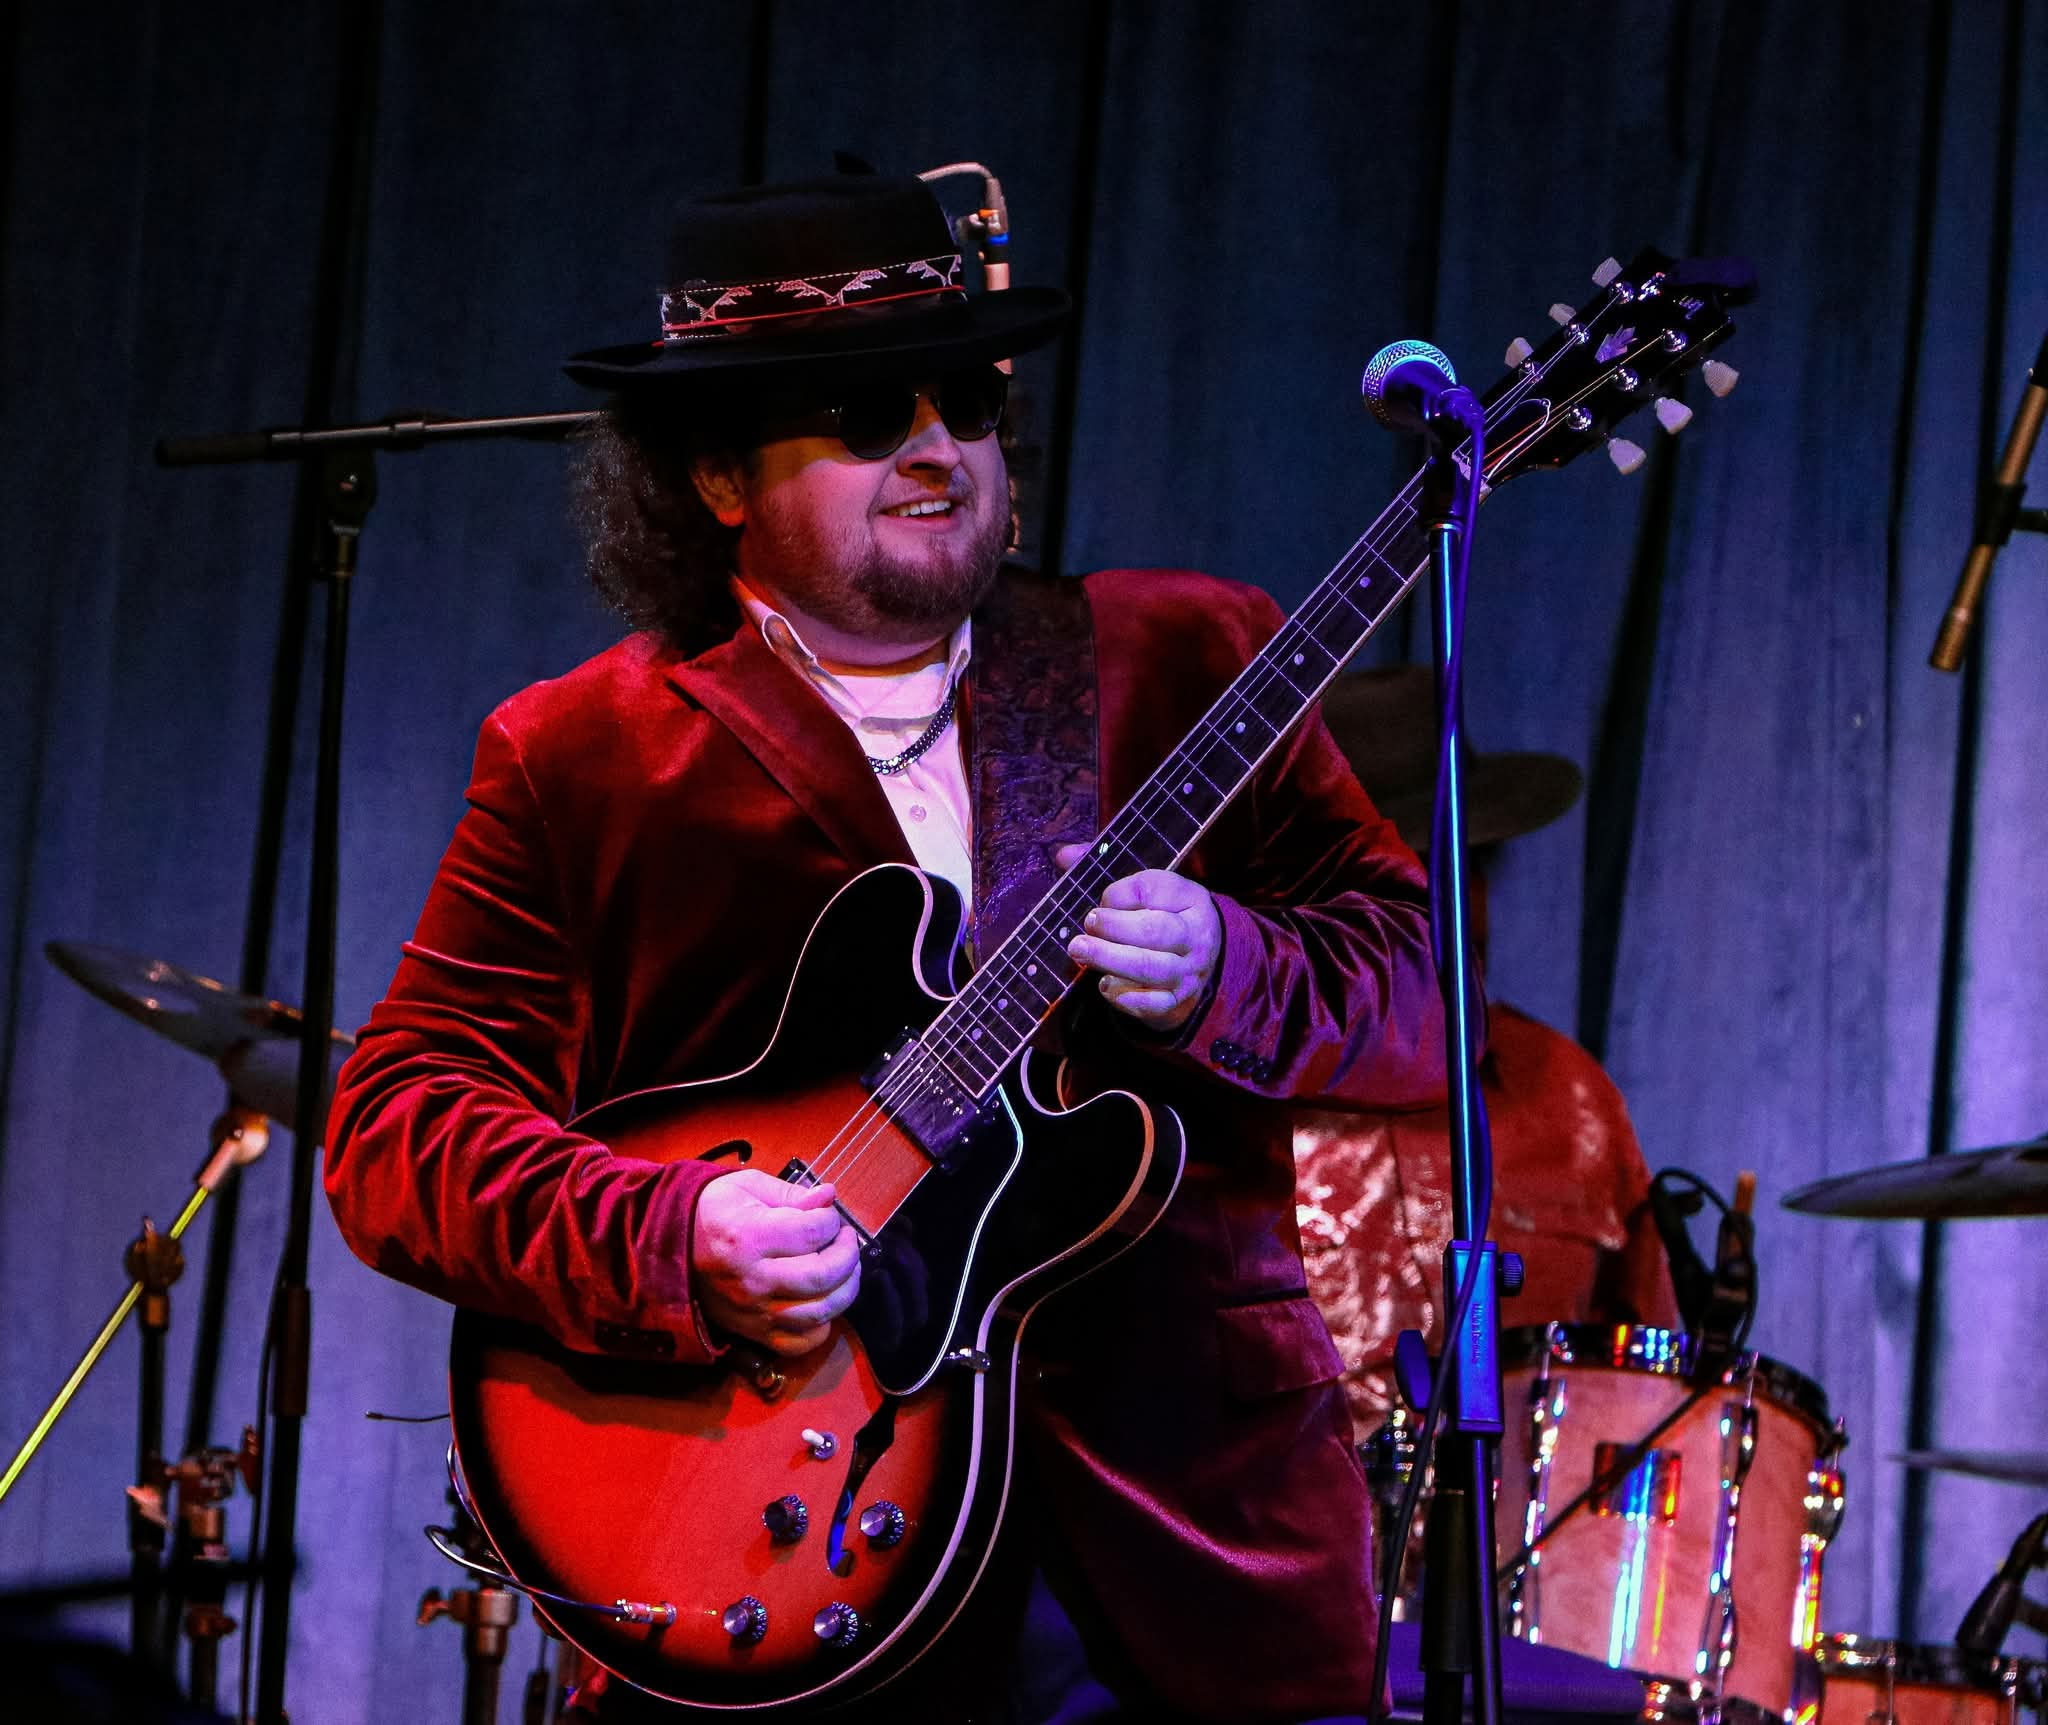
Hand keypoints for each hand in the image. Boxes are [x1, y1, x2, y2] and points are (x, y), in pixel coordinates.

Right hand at [690, 1169, 861, 1356]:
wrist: (670, 1246)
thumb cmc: (712, 1211)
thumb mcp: (747, 1187)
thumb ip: (792, 1194)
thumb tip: (829, 1197)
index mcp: (749, 1237)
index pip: (814, 1233)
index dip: (833, 1221)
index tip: (830, 1216)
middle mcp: (751, 1279)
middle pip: (822, 1276)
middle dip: (848, 1255)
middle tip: (845, 1240)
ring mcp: (753, 1311)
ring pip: (819, 1313)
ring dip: (844, 1290)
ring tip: (843, 1269)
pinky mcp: (753, 1332)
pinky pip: (800, 1342)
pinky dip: (821, 1326)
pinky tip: (822, 1301)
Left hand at [1056, 844, 1221, 1032]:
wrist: (1197, 960)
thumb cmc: (1159, 914)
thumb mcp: (1146, 887)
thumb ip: (1104, 866)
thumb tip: (1063, 855)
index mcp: (1190, 898)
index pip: (1154, 889)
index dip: (1119, 893)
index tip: (1102, 899)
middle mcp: (1196, 935)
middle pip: (1154, 930)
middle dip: (1113, 927)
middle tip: (1086, 924)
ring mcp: (1189, 971)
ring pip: (1150, 968)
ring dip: (1109, 959)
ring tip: (1080, 950)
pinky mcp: (1177, 1001)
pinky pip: (1152, 1003)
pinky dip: (1124, 996)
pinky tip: (1104, 984)